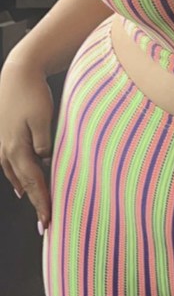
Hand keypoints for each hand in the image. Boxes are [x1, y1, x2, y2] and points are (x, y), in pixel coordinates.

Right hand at [0, 61, 53, 231]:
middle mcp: (7, 150)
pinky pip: (10, 163)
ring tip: (35, 205)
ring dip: (26, 190)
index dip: (42, 203)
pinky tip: (20, 182)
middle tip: (44, 224)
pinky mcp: (4, 135)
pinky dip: (17, 176)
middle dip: (35, 203)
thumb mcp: (42, 118)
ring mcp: (3, 143)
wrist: (17, 72)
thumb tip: (44, 161)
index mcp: (18, 149)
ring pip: (15, 174)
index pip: (34, 183)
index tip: (48, 222)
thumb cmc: (33, 93)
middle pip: (24, 183)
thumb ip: (44, 143)